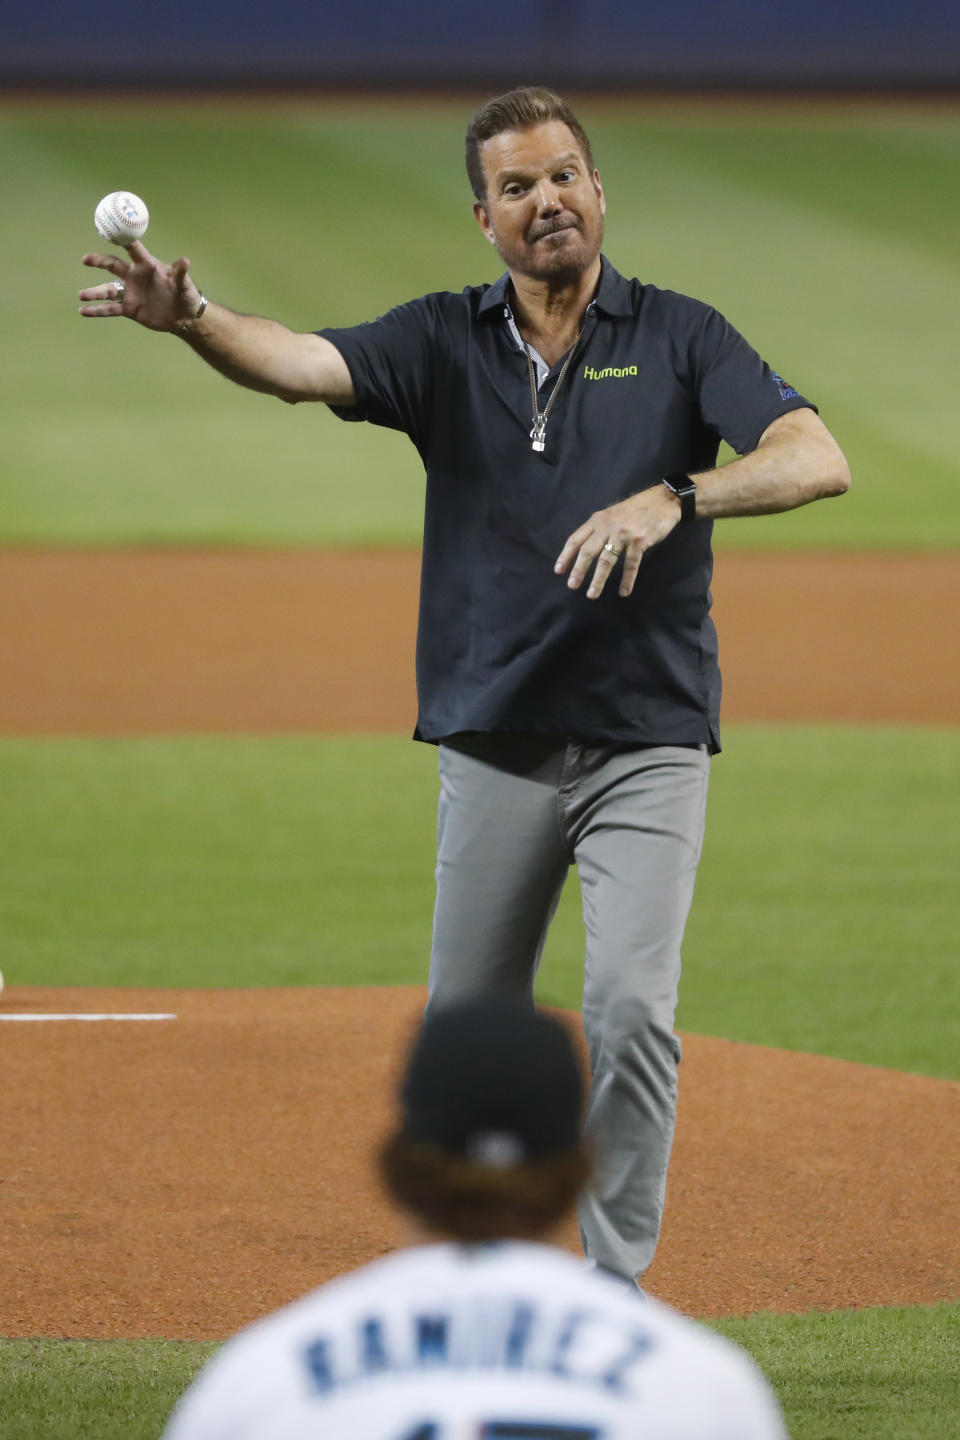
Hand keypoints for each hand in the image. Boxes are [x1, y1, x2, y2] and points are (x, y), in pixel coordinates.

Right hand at [78, 241, 202, 331]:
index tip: (109, 230)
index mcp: (147, 266)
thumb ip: (180, 274)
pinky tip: (84, 311)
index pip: (133, 250)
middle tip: (85, 259)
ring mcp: (130, 293)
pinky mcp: (129, 309)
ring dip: (94, 292)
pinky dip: (97, 310)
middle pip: (112, 265)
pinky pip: (110, 309)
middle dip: (99, 261)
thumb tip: (185, 261)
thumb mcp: (184, 285)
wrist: (184, 318)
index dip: (123, 240)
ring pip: (108, 290)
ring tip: (82, 295)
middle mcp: (134, 276)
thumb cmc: (186, 296)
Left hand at [554, 484, 681, 598]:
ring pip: (607, 560)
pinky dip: (627, 580)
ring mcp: (624, 533)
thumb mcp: (612, 514)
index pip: (576, 539)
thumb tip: (584, 549)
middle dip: (578, 570)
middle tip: (572, 585)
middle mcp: (608, 526)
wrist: (663, 500)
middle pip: (588, 551)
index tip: (559, 571)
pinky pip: (631, 564)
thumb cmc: (636, 510)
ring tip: (592, 594)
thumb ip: (599, 529)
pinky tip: (624, 592)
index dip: (566, 555)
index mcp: (598, 520)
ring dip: (598, 579)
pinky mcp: (640, 541)